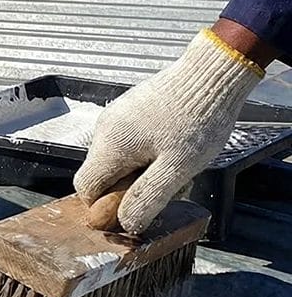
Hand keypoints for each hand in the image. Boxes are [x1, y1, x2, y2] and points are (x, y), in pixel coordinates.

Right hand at [73, 27, 263, 232]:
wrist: (212, 73)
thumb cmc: (199, 120)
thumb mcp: (178, 168)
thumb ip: (148, 198)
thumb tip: (126, 223)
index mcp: (110, 146)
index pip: (85, 189)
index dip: (104, 206)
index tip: (132, 207)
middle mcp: (104, 129)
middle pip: (99, 174)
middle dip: (124, 187)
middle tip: (161, 184)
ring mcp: (115, 117)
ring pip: (112, 158)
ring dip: (134, 170)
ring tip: (170, 162)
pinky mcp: (128, 109)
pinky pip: (123, 142)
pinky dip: (140, 153)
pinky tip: (169, 147)